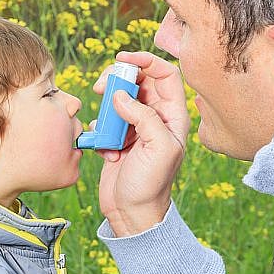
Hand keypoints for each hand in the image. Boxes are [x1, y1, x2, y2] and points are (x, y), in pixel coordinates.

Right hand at [95, 51, 189, 235]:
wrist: (132, 215)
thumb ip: (144, 116)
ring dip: (106, 109)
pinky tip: (105, 151)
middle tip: (101, 88)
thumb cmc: (151, 185)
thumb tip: (120, 96)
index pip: (166, 74)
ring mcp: (136, 128)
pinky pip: (105, 121)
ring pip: (119, 99)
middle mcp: (157, 118)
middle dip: (118, 80)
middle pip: (138, 81)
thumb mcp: (157, 148)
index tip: (122, 59)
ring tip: (103, 129)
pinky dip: (100, 131)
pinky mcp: (118, 139)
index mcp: (174, 116)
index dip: (146, 60)